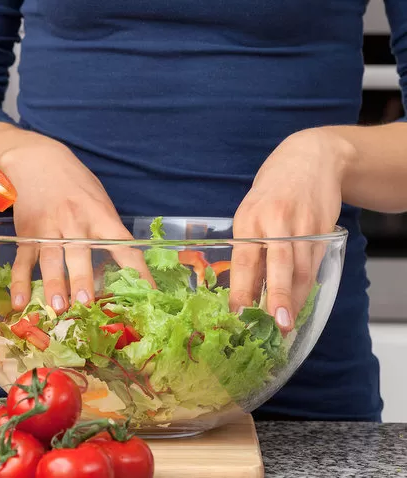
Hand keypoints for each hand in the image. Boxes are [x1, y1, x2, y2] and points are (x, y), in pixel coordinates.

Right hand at [0, 130, 153, 313]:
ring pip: (50, 258)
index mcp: (99, 215)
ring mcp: (48, 228)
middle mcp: (74, 221)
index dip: (137, 270)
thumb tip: (123, 267)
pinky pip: (23, 260)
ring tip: (57, 307)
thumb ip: (107, 229)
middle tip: (86, 303)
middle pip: (79, 253)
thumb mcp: (98, 199)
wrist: (36, 159)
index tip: (148, 292)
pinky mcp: (27, 233)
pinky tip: (20, 302)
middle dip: (82, 278)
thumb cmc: (75, 183)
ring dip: (54, 284)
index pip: (123, 245)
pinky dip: (20, 282)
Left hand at [230, 128, 351, 333]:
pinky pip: (314, 263)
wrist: (310, 159)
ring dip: (295, 298)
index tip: (238, 311)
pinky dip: (307, 286)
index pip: (244, 257)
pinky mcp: (324, 228)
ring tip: (287, 323)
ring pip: (301, 268)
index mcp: (249, 218)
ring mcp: (304, 224)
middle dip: (279, 296)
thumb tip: (244, 290)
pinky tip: (299, 303)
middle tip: (277, 323)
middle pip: (279, 263)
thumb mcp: (249, 213)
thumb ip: (248, 247)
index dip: (242, 287)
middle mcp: (276, 220)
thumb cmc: (271, 192)